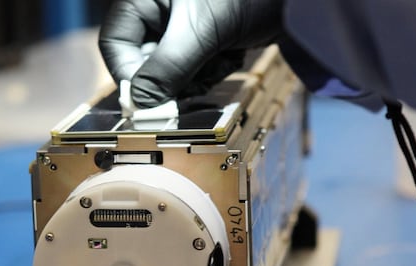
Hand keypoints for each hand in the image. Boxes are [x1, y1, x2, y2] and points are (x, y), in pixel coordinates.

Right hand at [99, 0, 284, 107]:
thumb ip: (166, 69)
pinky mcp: (206, 36)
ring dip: (196, 74)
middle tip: (195, 80)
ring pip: (172, 69)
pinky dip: (213, 67)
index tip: (148, 102)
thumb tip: (141, 105)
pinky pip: (195, 66)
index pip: (116, 43)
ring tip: (221, 57)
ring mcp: (183, 23)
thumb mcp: (200, 33)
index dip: (129, 75)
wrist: (299, 2)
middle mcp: (160, 8)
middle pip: (144, 59)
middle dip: (172, 76)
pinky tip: (232, 52)